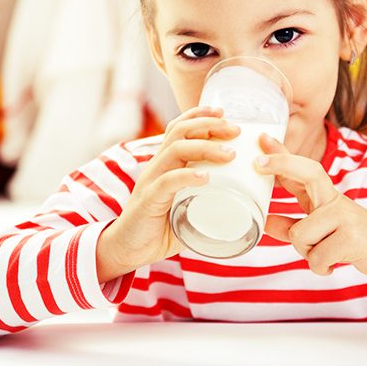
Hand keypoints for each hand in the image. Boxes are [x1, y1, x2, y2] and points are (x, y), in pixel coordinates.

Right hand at [96, 106, 239, 282]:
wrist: (126, 251)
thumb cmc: (158, 230)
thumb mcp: (186, 210)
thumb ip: (206, 202)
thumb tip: (241, 205)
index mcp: (164, 165)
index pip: (178, 128)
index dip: (199, 115)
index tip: (224, 114)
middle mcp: (156, 167)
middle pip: (180, 131)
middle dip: (209, 125)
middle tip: (235, 130)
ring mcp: (150, 182)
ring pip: (175, 150)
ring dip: (205, 147)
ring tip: (229, 154)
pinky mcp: (148, 201)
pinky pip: (167, 182)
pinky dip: (187, 176)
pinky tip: (206, 178)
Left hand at [256, 135, 366, 279]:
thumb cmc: (352, 239)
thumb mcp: (321, 229)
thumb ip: (293, 224)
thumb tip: (265, 222)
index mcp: (325, 196)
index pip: (304, 170)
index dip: (283, 156)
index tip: (263, 141)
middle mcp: (334, 200)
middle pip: (308, 174)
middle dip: (281, 165)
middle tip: (258, 163)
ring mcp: (344, 216)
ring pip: (300, 235)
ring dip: (307, 252)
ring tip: (324, 254)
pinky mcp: (351, 237)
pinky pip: (316, 257)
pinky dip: (321, 267)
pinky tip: (332, 264)